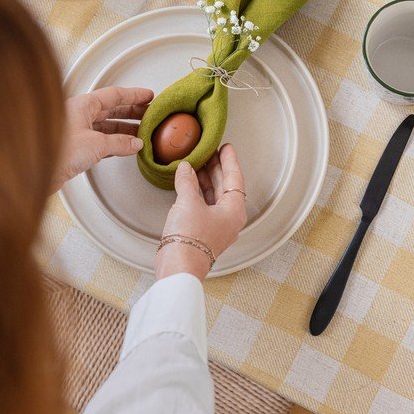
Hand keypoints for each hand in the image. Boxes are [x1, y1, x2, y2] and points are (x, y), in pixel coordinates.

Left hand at [51, 86, 153, 191]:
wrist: (33, 170)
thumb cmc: (56, 150)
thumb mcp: (96, 144)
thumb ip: (119, 143)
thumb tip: (134, 143)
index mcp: (82, 105)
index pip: (114, 95)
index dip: (134, 95)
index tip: (148, 96)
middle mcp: (79, 115)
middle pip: (111, 109)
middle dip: (132, 112)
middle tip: (148, 114)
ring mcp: (77, 131)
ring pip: (106, 126)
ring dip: (124, 129)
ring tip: (141, 132)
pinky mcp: (75, 148)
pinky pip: (101, 140)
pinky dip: (114, 143)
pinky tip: (124, 147)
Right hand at [156, 144, 246, 281]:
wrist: (178, 267)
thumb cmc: (190, 239)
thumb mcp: (188, 202)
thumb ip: (187, 181)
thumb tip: (185, 168)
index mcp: (234, 210)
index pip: (235, 178)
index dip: (229, 160)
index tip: (226, 147)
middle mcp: (229, 218)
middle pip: (225, 186)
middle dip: (216, 168)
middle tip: (209, 152)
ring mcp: (217, 226)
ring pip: (214, 196)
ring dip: (205, 179)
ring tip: (196, 163)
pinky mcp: (204, 232)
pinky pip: (204, 205)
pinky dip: (197, 192)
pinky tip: (187, 183)